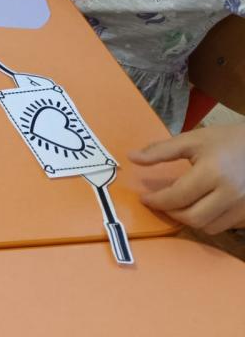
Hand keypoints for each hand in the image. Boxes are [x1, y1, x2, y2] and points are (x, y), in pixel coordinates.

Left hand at [129, 122, 244, 232]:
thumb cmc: (224, 140)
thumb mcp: (191, 139)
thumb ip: (160, 150)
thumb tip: (131, 158)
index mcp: (212, 173)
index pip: (177, 196)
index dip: (157, 200)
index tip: (144, 198)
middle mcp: (230, 194)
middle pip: (193, 218)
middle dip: (170, 213)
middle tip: (159, 203)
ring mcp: (242, 207)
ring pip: (208, 227)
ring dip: (189, 219)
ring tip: (179, 205)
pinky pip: (223, 226)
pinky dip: (207, 221)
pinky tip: (200, 206)